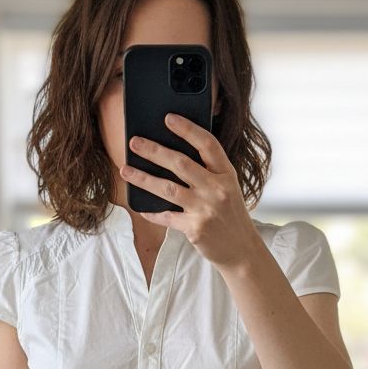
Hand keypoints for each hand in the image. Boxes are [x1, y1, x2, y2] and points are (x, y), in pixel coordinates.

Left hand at [120, 112, 261, 269]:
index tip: (169, 118)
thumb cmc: (231, 215)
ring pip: (168, 188)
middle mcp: (217, 189)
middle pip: (181, 163)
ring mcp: (205, 209)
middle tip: (134, 142)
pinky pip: (167, 217)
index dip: (187, 129)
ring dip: (143, 178)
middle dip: (154, 151)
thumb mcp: (228, 188)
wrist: (242, 250)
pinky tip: (140, 208)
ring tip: (125, 170)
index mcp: (226, 174)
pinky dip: (152, 213)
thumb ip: (209, 172)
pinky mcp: (195, 228)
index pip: (207, 144)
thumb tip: (174, 155)